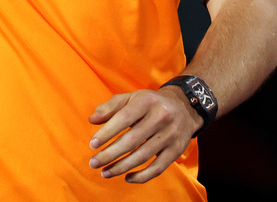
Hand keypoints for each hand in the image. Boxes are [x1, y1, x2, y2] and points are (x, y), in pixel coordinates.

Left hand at [86, 87, 201, 182]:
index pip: (123, 119)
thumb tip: (92, 120)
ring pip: (143, 156)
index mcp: (146, 102)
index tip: (92, 144)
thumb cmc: (149, 103)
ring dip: (121, 167)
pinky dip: (142, 176)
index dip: (107, 132)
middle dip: (110, 154)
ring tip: (105, 172)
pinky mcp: (176, 150)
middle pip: (131, 141)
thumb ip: (110, 107)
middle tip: (93, 163)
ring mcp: (170, 135)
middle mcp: (160, 118)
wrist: (184, 107)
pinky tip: (127, 178)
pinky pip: (158, 168)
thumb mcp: (131, 98)